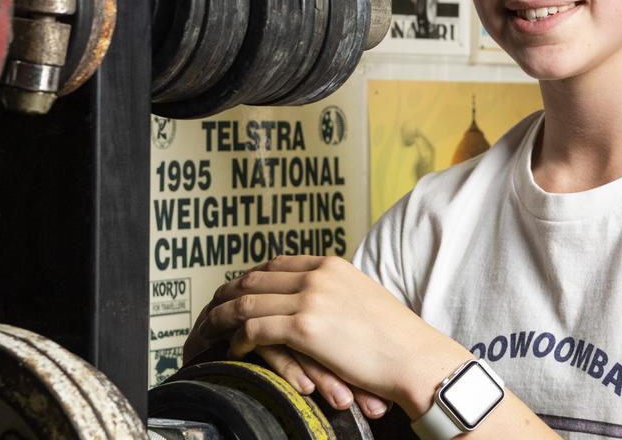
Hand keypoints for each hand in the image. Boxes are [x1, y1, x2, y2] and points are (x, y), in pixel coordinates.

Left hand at [189, 255, 471, 416]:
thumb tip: (310, 305)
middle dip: (223, 298)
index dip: (247, 280)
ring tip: (207, 336)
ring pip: (245, 302)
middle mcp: (318, 275)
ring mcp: (311, 298)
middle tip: (206, 316)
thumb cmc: (394, 339)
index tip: (233, 296)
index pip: (274, 264)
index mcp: (331, 265)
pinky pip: (255, 328)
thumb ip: (334, 295)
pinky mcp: (307, 327)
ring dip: (220, 320)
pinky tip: (234, 352)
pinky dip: (238, 340)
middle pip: (252, 279)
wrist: (415, 357)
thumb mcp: (362, 300)